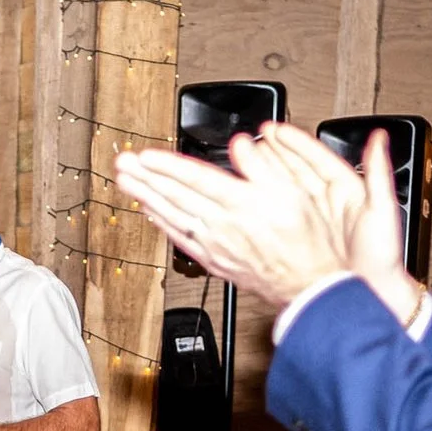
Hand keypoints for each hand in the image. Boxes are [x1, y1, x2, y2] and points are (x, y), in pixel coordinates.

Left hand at [113, 124, 356, 311]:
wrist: (308, 286)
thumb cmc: (307, 241)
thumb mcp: (296, 194)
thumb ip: (265, 167)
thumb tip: (242, 145)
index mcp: (242, 203)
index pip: (196, 179)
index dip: (168, 166)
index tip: (145, 155)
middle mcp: (222, 225)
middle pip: (176, 196)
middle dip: (147, 178)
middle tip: (123, 163)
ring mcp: (215, 245)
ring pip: (173, 216)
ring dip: (147, 198)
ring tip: (126, 183)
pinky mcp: (214, 260)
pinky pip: (182, 239)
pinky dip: (163, 225)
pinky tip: (150, 213)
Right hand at [245, 125, 420, 323]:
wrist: (374, 295)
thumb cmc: (383, 260)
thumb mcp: (383, 211)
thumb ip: (379, 172)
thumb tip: (379, 138)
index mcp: (347, 190)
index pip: (316, 158)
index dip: (294, 142)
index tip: (274, 130)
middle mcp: (328, 203)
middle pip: (295, 171)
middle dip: (273, 154)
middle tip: (250, 141)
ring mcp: (314, 222)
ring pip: (285, 193)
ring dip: (264, 177)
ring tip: (242, 163)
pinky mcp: (303, 241)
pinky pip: (280, 218)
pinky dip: (265, 207)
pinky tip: (247, 200)